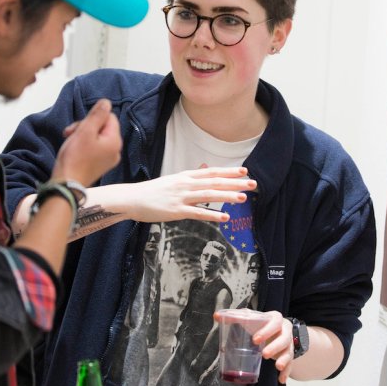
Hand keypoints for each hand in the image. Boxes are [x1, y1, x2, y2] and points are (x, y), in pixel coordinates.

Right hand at [51, 99, 121, 185]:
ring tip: (68, 140)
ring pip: (97, 137)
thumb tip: (106, 102)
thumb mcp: (85, 131)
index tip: (77, 126)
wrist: (66, 185)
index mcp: (115, 141)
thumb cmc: (75, 158)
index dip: (93, 118)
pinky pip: (94, 148)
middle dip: (85, 127)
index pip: (109, 117)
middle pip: (103, 127)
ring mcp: (108, 159)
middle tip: (68, 133)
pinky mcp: (99, 165)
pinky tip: (73, 149)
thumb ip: (97, 115)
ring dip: (81, 135)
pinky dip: (83, 145)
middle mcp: (116, 150)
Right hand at [93, 167, 256, 222]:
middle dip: (235, 183)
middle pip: (214, 182)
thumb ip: (191, 176)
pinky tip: (225, 217)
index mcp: (186, 176)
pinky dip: (212, 214)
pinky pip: (197, 213)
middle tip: (253, 184)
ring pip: (208, 195)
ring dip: (227, 196)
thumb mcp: (174, 179)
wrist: (133, 198)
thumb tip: (205, 167)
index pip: (212, 172)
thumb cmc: (154, 191)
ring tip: (243, 198)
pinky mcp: (176, 211)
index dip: (229, 172)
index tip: (245, 172)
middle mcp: (186, 184)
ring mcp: (181, 197)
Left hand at [214, 309, 294, 383]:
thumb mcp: (250, 319)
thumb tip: (216, 316)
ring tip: (277, 367)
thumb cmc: (261, 324)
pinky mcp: (289, 354)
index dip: (266, 330)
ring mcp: (288, 343)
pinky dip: (287, 372)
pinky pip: (290, 364)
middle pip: (284, 338)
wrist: (277, 330)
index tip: (255, 339)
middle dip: (275, 346)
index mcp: (275, 318)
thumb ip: (235, 317)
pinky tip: (281, 380)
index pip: (274, 322)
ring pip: (289, 351)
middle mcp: (284, 330)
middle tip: (264, 354)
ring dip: (284, 359)